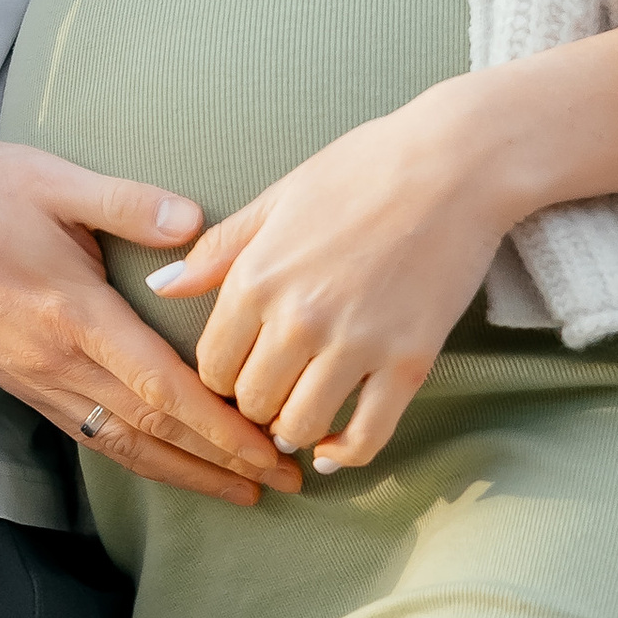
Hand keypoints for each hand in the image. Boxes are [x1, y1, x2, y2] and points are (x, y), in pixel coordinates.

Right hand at [0, 138, 301, 506]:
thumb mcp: (55, 181)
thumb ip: (129, 202)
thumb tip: (195, 224)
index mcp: (75, 314)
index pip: (161, 388)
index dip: (219, 428)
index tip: (266, 451)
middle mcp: (57, 361)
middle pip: (152, 432)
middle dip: (220, 464)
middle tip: (278, 482)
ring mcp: (34, 378)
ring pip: (119, 443)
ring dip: (182, 472)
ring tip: (236, 490)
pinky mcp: (17, 380)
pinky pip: (87, 431)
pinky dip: (134, 454)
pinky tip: (163, 461)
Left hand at [147, 20, 617, 475]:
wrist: (456, 164)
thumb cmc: (363, 169)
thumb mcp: (278, 199)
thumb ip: (217, 250)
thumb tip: (161, 286)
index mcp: (257, 277)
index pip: (212, 365)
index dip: (222, 376)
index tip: (242, 370)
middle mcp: (299, 319)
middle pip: (252, 403)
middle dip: (256, 404)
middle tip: (275, 391)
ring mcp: (356, 345)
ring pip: (300, 427)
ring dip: (295, 429)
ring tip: (302, 413)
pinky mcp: (409, 363)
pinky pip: (366, 436)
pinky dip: (345, 453)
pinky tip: (335, 446)